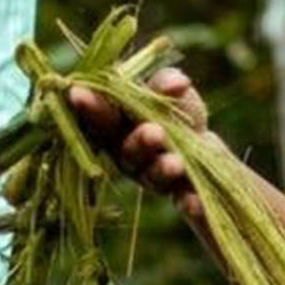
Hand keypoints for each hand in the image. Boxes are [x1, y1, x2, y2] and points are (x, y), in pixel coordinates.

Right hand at [67, 66, 209, 219]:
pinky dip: (190, 203)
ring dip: (162, 168)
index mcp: (117, 127)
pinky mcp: (181, 194)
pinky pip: (183, 200)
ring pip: (152, 175)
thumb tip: (178, 84)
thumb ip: (166, 82)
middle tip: (154, 133)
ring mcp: (153, 177)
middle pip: (126, 151)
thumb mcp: (170, 89)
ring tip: (176, 164)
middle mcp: (128, 155)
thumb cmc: (176, 113)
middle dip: (138, 142)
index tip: (77, 94)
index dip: (89, 107)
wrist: (207, 149)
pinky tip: (196, 203)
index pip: (99, 118)